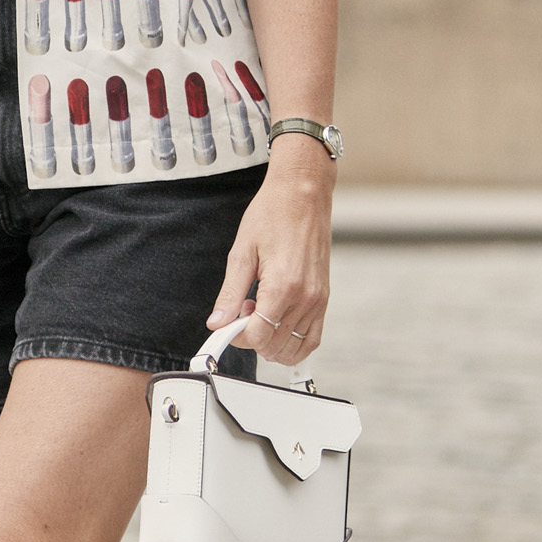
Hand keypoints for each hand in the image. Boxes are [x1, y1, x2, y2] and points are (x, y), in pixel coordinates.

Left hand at [208, 141, 332, 365]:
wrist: (303, 193)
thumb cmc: (272, 214)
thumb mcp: (242, 252)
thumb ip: (230, 293)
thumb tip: (217, 323)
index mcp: (283, 286)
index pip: (258, 336)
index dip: (237, 335)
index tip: (228, 321)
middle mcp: (306, 297)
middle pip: (275, 346)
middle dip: (253, 337)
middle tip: (244, 309)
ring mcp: (319, 299)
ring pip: (295, 349)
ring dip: (272, 340)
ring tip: (261, 311)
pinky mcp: (324, 297)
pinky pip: (313, 337)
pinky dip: (293, 342)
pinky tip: (277, 323)